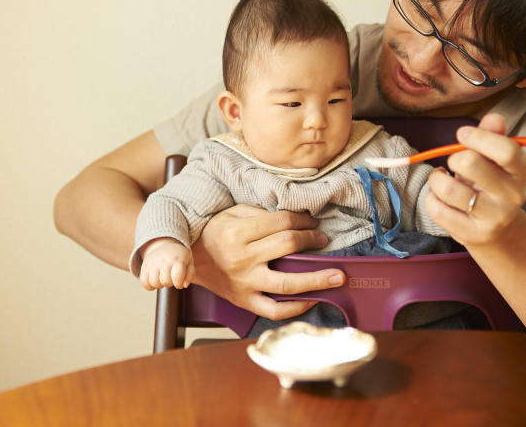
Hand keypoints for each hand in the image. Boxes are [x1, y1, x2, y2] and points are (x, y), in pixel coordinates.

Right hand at [140, 238, 193, 289]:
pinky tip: (154, 280)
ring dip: (159, 285)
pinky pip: (144, 282)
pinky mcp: (144, 266)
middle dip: (169, 283)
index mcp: (177, 259)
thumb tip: (184, 285)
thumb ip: (190, 274)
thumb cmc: (179, 257)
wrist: (164, 245)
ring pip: (154, 283)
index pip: (177, 277)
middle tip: (170, 277)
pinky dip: (149, 285)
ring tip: (162, 278)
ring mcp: (153, 263)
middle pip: (165, 282)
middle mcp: (164, 260)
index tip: (179, 282)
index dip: (179, 284)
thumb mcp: (189, 262)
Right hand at [191, 204, 345, 319]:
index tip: (312, 221)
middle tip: (324, 241)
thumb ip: (261, 214)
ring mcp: (244, 283)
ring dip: (316, 280)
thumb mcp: (232, 214)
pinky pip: (273, 310)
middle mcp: (242, 259)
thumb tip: (296, 218)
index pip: (281, 223)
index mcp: (237, 233)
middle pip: (287, 246)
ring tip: (337, 277)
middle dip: (311, 241)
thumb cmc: (213, 233)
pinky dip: (295, 308)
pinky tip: (312, 300)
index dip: (302, 220)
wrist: (188, 260)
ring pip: (286, 283)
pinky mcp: (244, 302)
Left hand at [424, 113, 525, 247]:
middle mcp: (512, 196)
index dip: (479, 137)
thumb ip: (494, 136)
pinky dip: (431, 198)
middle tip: (455, 162)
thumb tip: (494, 117)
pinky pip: (437, 208)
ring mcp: (493, 218)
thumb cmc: (491, 183)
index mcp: (521, 171)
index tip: (462, 134)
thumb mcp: (496, 160)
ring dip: (437, 178)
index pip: (507, 151)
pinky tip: (440, 196)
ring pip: (447, 188)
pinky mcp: (472, 234)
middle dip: (454, 157)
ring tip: (442, 177)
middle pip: (471, 164)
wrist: (497, 229)